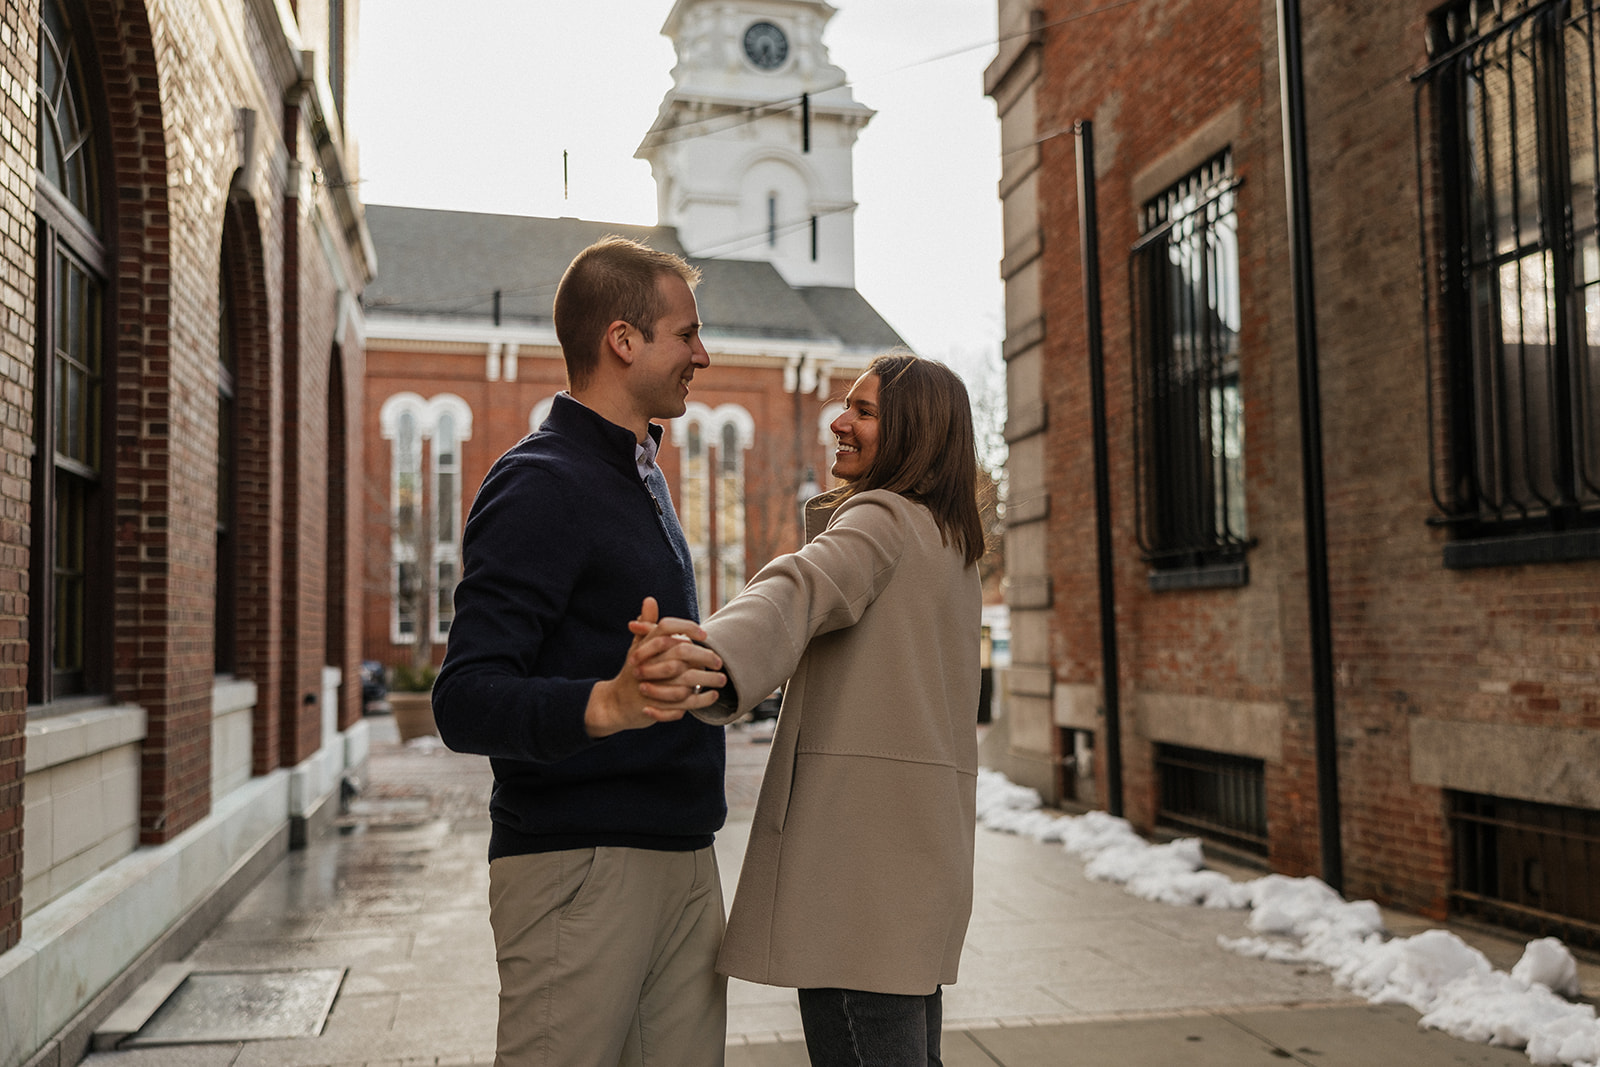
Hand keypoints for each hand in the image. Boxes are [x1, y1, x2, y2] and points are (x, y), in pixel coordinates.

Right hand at [585, 598, 725, 736]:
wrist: (617, 703)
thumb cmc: (633, 670)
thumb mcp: (637, 647)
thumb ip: (648, 625)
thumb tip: (649, 599)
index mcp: (644, 647)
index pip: (666, 628)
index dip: (686, 628)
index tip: (704, 635)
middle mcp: (647, 664)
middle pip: (680, 654)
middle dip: (704, 656)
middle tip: (719, 661)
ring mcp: (651, 686)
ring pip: (685, 682)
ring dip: (707, 680)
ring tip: (723, 679)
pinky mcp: (656, 706)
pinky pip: (683, 704)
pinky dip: (700, 701)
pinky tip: (712, 696)